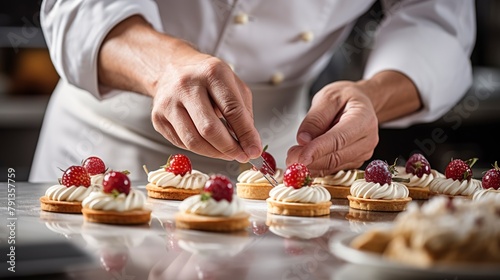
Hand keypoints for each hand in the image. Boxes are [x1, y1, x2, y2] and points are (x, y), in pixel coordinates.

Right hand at [150, 45, 261, 161]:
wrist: (171, 68)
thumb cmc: (206, 79)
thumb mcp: (232, 85)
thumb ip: (243, 113)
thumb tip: (249, 144)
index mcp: (212, 73)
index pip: (232, 110)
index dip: (246, 134)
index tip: (254, 150)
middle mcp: (187, 86)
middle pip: (210, 129)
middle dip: (230, 148)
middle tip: (241, 156)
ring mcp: (168, 103)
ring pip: (194, 141)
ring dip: (215, 153)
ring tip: (227, 153)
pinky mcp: (158, 118)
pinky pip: (182, 144)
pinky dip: (200, 149)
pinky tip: (209, 145)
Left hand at [286, 81, 378, 175]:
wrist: (361, 103)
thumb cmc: (346, 98)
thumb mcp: (328, 97)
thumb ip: (315, 118)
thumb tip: (303, 140)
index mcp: (363, 120)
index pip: (338, 139)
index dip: (318, 150)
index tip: (300, 158)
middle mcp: (367, 140)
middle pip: (335, 157)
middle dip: (310, 160)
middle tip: (289, 158)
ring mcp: (362, 153)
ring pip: (332, 166)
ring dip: (311, 165)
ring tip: (293, 156)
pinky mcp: (354, 161)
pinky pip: (333, 168)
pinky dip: (316, 167)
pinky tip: (304, 160)